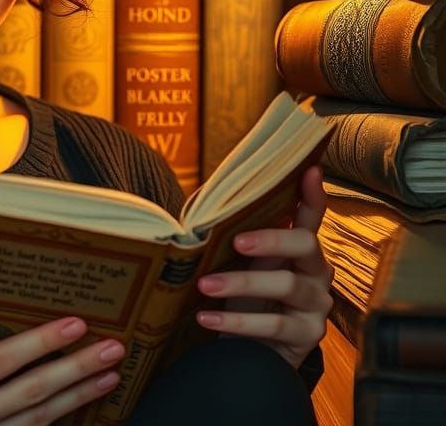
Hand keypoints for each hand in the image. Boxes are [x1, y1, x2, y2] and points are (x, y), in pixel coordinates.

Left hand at [194, 165, 334, 368]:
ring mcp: (317, 304)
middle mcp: (317, 272)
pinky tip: (206, 318)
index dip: (313, 195)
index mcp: (300, 250)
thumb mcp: (241, 266)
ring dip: (241, 283)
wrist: (250, 352)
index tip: (311, 170)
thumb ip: (239, 239)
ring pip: (287, 285)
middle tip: (235, 241)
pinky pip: (274, 324)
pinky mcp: (308, 335)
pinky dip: (236, 322)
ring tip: (204, 285)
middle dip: (272, 239)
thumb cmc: (245, 299)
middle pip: (306, 245)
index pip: (312, 217)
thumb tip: (208, 208)